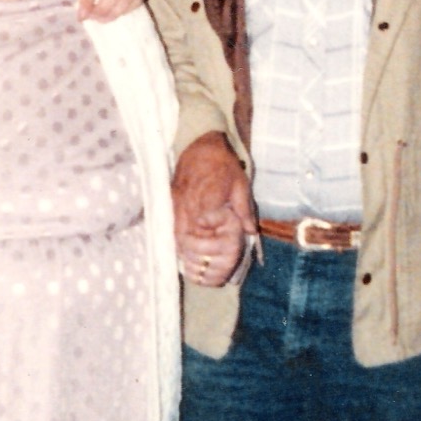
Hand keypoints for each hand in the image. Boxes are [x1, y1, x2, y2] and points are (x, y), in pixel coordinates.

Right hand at [173, 132, 255, 286]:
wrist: (198, 146)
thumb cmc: (222, 165)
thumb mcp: (241, 184)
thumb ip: (244, 209)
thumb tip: (250, 232)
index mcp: (206, 200)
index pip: (210, 230)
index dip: (223, 242)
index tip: (234, 244)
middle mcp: (188, 208)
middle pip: (192, 243)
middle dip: (207, 260)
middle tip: (220, 272)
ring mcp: (176, 210)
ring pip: (180, 242)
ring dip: (193, 260)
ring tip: (205, 274)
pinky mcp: (171, 210)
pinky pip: (173, 236)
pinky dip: (182, 251)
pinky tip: (191, 260)